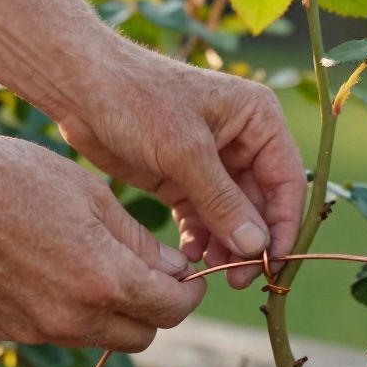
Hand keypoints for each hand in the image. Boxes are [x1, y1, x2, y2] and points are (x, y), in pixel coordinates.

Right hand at [0, 131, 205, 351]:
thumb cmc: (14, 178)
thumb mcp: (92, 196)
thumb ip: (140, 242)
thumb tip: (175, 271)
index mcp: (105, 282)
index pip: (172, 310)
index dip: (189, 293)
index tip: (187, 277)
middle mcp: (73, 319)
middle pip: (141, 337)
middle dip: (154, 309)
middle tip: (149, 274)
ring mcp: (37, 332)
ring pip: (98, 338)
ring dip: (111, 312)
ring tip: (96, 266)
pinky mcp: (7, 331)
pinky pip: (56, 332)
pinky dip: (68, 312)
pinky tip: (50, 270)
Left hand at [56, 48, 306, 288]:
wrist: (80, 88)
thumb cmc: (136, 100)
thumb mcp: (184, 152)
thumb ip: (222, 201)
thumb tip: (256, 247)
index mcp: (257, 119)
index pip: (287, 180)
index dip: (283, 225)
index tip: (271, 263)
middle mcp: (241, 139)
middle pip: (261, 203)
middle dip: (250, 242)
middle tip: (237, 278)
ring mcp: (211, 160)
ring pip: (231, 215)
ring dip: (225, 244)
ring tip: (211, 270)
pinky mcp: (181, 177)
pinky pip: (202, 216)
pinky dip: (199, 237)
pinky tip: (189, 254)